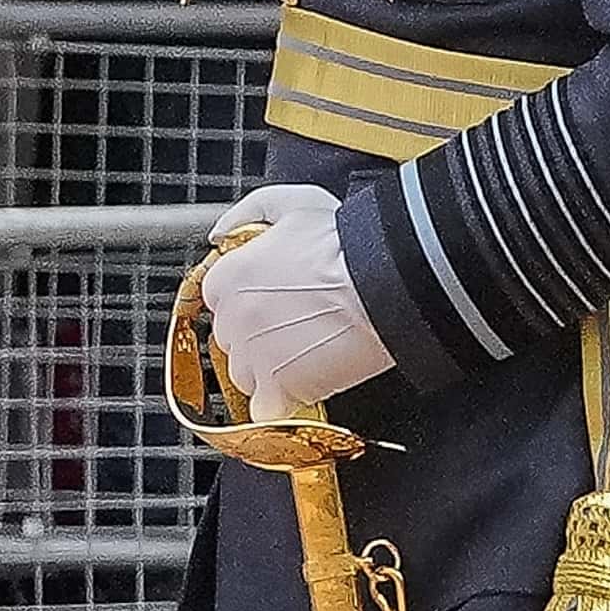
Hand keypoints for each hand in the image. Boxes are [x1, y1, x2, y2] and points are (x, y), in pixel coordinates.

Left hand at [201, 182, 395, 418]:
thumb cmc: (349, 243)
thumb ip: (247, 211)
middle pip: (234, 338)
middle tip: (304, 320)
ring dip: (272, 367)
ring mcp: (253, 359)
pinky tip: (308, 381)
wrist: (389, 283)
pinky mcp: (278, 390)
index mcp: (229, 277)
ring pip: (247, 374)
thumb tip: (219, 232)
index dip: (253, 297)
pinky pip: (266, 408)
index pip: (222, 299)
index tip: (280, 297)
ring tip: (313, 348)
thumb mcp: (296, 203)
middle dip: (263, 333)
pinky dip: (283, 401)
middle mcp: (233, 320)